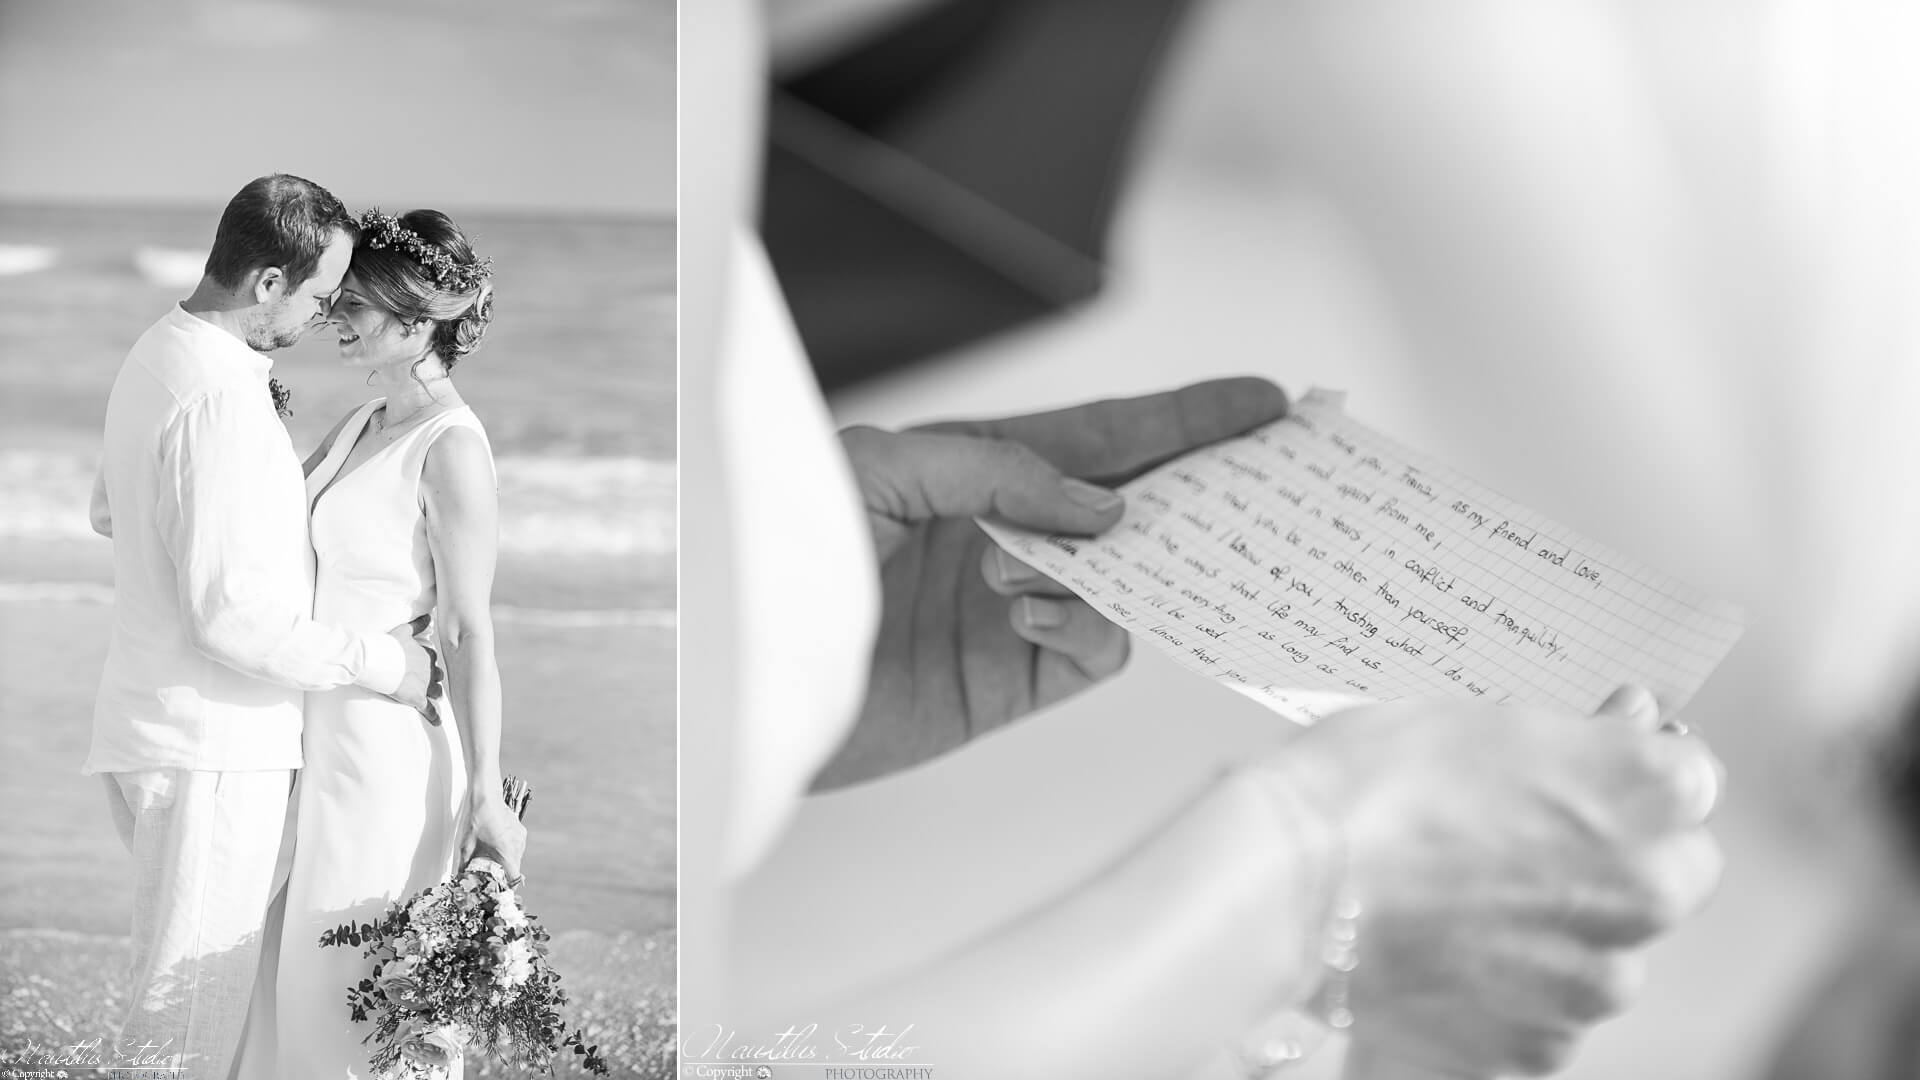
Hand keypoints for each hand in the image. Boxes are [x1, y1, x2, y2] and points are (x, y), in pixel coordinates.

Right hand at [386, 614, 442, 719]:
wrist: (375, 660)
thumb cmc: (387, 645)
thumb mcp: (404, 630)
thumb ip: (417, 624)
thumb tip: (428, 615)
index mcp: (427, 655)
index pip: (433, 660)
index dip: (429, 664)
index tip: (424, 666)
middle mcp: (429, 670)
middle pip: (437, 676)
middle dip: (434, 679)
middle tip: (430, 683)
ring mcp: (424, 685)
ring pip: (436, 691)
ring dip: (436, 694)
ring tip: (435, 698)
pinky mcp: (416, 698)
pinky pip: (429, 709)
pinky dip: (434, 716)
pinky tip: (437, 722)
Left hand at [461, 792, 527, 882]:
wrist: (486, 796)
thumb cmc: (477, 820)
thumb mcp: (466, 845)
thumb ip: (464, 865)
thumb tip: (460, 878)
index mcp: (507, 851)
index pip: (515, 878)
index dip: (507, 887)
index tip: (499, 889)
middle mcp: (518, 846)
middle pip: (515, 868)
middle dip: (503, 874)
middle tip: (489, 875)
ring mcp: (521, 837)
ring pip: (516, 857)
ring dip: (506, 861)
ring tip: (491, 857)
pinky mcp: (521, 830)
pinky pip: (517, 846)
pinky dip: (508, 850)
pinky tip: (496, 844)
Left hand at [815, 378, 1290, 788]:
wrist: (736, 678)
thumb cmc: (783, 553)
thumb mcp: (880, 470)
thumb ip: (998, 472)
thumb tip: (1103, 509)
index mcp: (974, 468)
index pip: (1100, 437)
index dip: (1182, 420)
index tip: (1262, 404)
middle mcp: (1006, 534)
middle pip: (1131, 504)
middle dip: (1199, 487)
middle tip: (1270, 475)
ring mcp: (1014, 607)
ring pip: (1124, 579)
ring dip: (1118, 560)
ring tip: (1075, 548)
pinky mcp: (1009, 681)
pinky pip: (1092, 648)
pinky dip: (1084, 624)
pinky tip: (1025, 609)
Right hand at [1260, 688, 1723, 1078]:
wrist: (1287, 889)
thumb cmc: (1366, 788)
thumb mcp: (1478, 718)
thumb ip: (1573, 739)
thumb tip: (1625, 730)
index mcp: (1648, 789)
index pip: (1691, 776)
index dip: (1628, 773)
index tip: (1590, 774)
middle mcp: (1648, 888)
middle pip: (1671, 873)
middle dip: (1615, 859)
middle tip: (1521, 841)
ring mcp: (1598, 977)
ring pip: (1608, 951)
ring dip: (1558, 930)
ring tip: (1459, 903)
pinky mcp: (1542, 1045)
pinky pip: (1549, 1014)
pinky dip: (1510, 991)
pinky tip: (1445, 954)